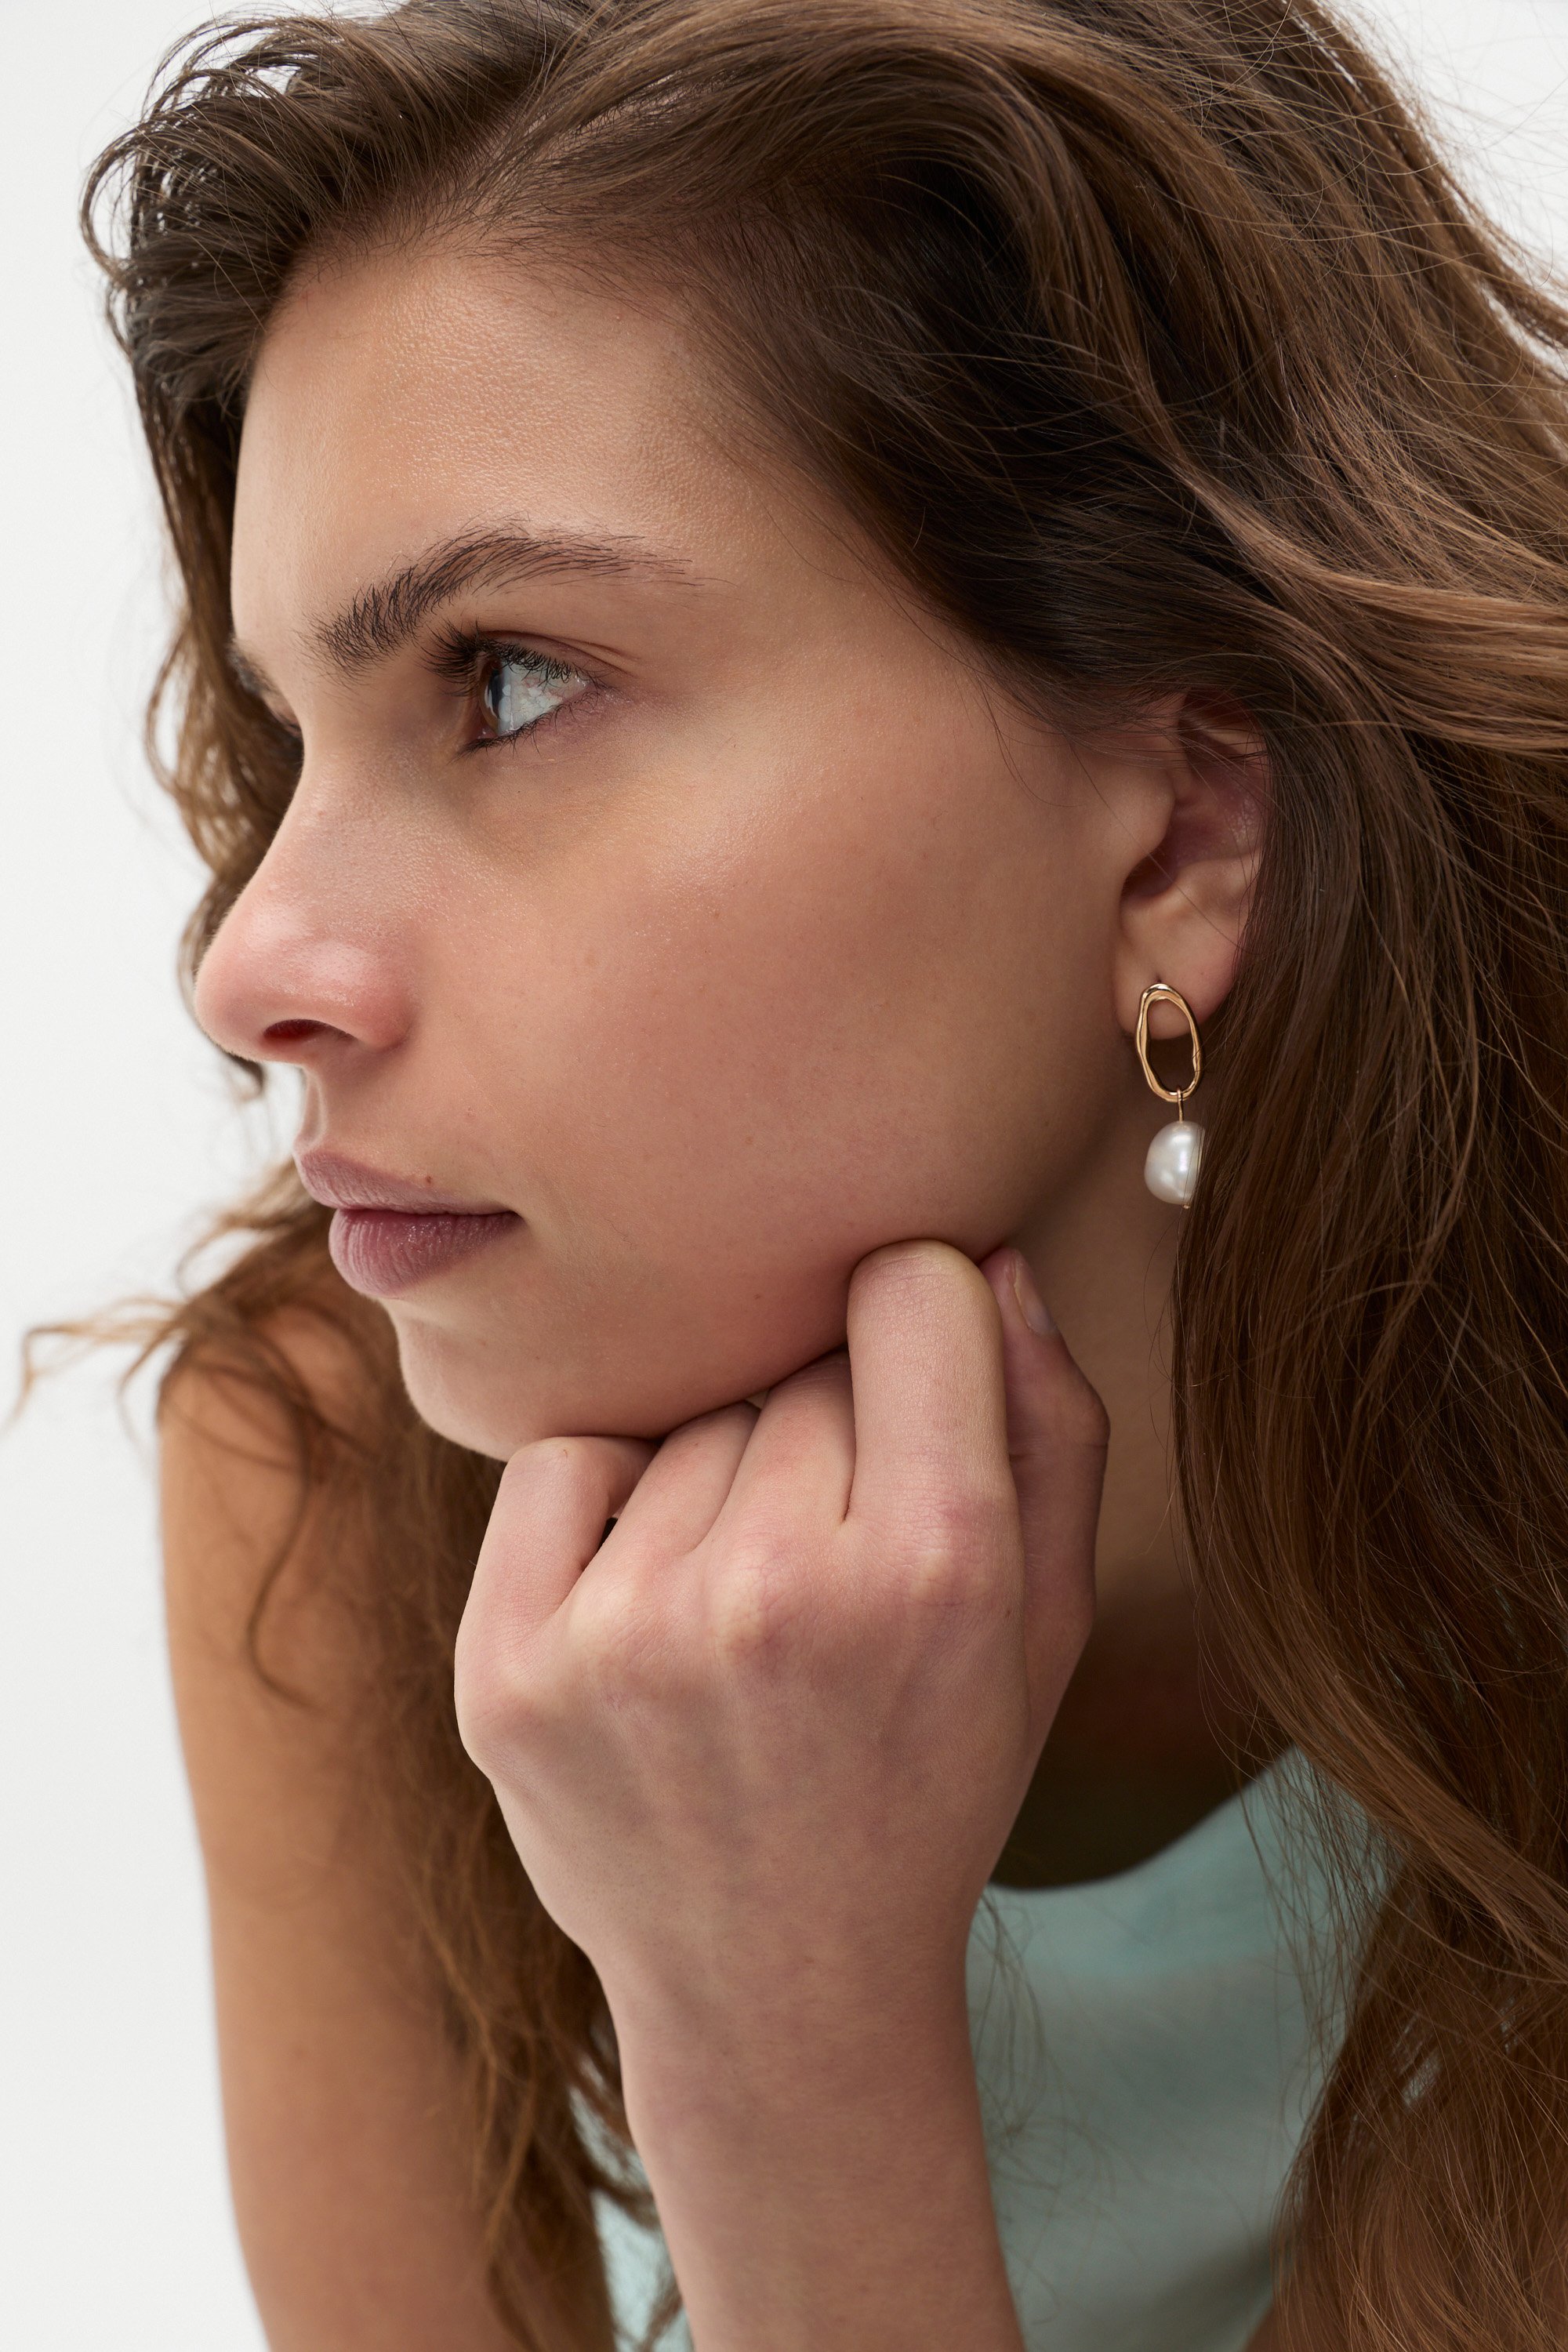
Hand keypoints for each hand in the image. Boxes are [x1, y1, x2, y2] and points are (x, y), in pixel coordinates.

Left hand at [453, 1238, 1105, 2044]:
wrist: (780, 1991)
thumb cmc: (932, 1779)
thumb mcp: (1045, 1620)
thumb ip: (1050, 1423)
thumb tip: (984, 1256)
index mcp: (937, 1567)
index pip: (914, 1284)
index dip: (925, 1330)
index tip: (919, 1399)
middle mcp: (775, 1591)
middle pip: (800, 1357)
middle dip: (831, 1428)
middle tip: (838, 1567)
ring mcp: (626, 1630)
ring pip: (689, 1414)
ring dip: (722, 1480)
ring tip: (751, 1616)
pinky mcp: (509, 1663)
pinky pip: (564, 1457)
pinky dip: (609, 1502)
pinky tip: (655, 1610)